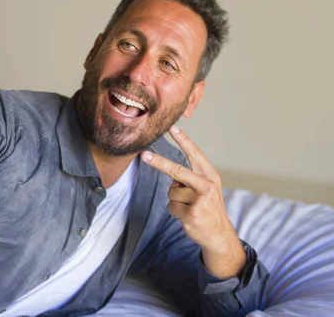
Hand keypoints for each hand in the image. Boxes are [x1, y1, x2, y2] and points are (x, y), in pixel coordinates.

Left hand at [141, 125, 245, 278]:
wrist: (219, 234)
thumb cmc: (208, 207)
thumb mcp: (206, 188)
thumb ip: (191, 178)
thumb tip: (172, 175)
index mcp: (210, 175)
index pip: (195, 154)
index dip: (183, 141)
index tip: (173, 128)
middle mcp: (207, 185)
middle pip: (176, 170)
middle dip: (158, 162)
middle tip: (144, 155)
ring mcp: (200, 200)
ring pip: (171, 193)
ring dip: (176, 201)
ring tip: (190, 207)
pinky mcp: (192, 213)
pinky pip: (172, 207)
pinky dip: (176, 212)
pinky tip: (189, 216)